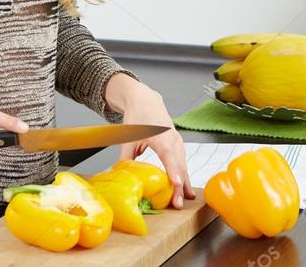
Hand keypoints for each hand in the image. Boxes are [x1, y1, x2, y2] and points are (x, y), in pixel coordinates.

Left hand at [116, 88, 196, 208]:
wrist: (146, 100)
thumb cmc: (139, 116)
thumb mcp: (129, 137)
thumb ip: (126, 157)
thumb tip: (121, 175)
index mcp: (161, 136)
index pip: (169, 155)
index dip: (173, 171)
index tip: (176, 184)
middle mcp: (172, 139)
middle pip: (179, 165)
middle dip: (179, 186)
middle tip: (177, 204)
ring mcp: (177, 141)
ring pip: (183, 165)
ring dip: (183, 184)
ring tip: (182, 201)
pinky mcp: (178, 145)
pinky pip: (183, 163)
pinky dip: (184, 176)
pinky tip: (185, 190)